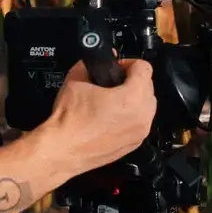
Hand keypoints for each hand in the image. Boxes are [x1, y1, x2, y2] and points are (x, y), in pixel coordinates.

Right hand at [45, 58, 155, 176]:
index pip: (144, 68)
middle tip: (112, 82)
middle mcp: (141, 116)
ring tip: (111, 101)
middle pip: (148, 86)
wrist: (62, 150)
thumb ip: (90, 65)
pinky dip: (131, 117)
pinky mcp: (134, 144)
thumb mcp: (75, 81)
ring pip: (147, 106)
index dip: (128, 63)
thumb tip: (97, 62)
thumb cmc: (69, 121)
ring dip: (134, 99)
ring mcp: (140, 132)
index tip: (116, 68)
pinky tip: (110, 118)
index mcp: (132, 98)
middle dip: (132, 81)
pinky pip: (140, 123)